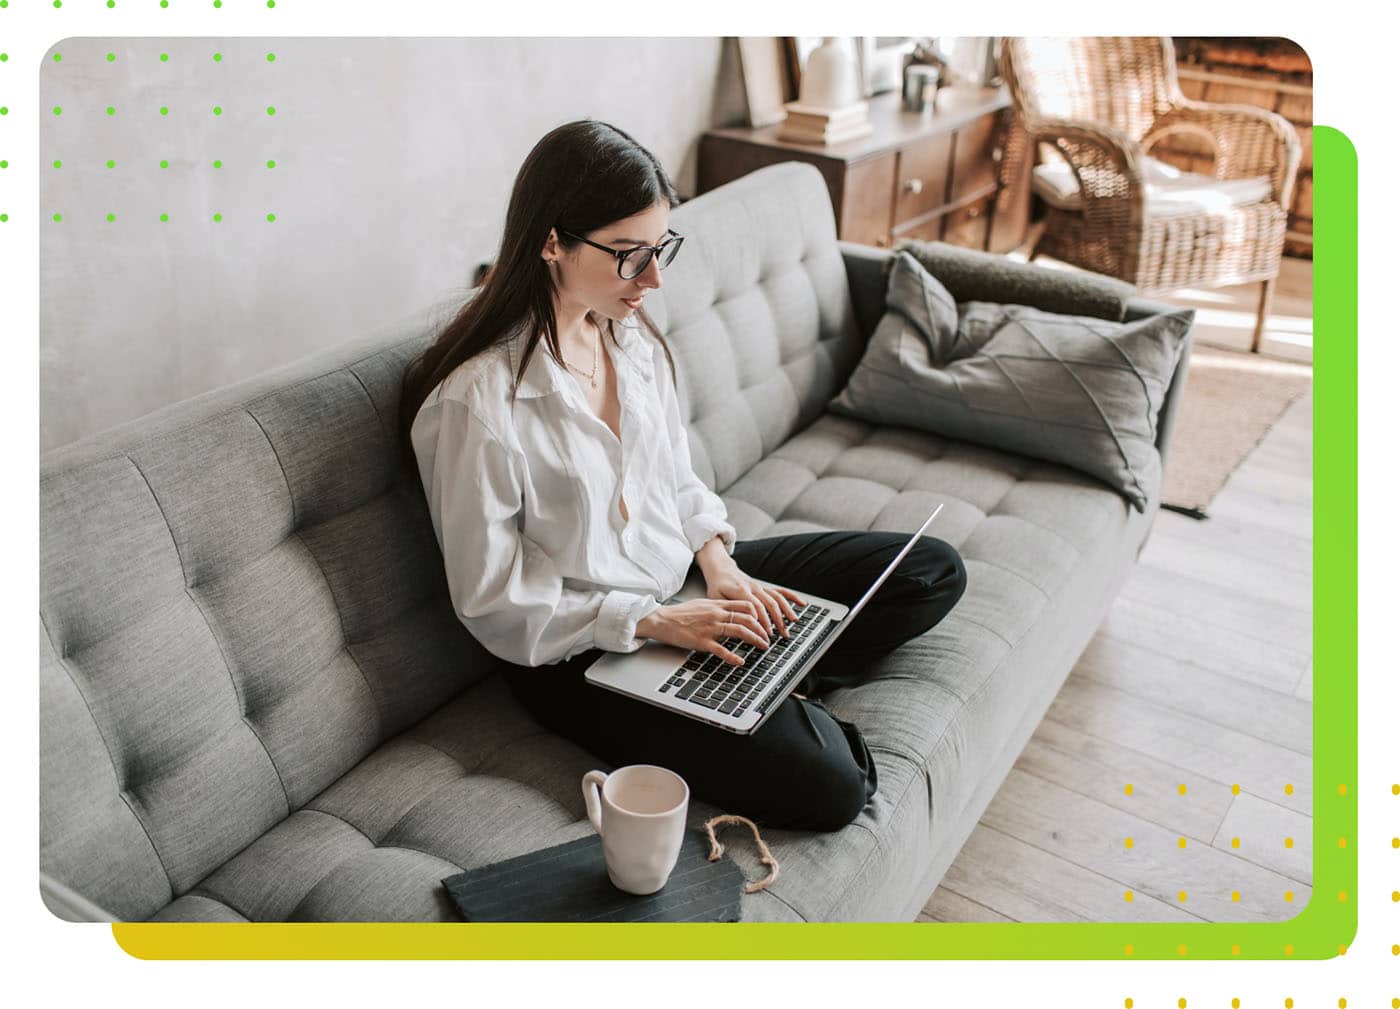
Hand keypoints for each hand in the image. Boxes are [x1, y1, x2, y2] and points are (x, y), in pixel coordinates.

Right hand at [636, 600, 776, 666]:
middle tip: (768, 637)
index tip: (765, 622)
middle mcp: (716, 614)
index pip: (746, 605)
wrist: (662, 620)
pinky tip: (740, 661)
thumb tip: (732, 612)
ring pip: (740, 631)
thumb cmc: (680, 614)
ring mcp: (710, 628)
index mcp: (717, 605)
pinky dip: (733, 657)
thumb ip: (718, 608)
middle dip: (762, 629)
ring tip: (763, 646)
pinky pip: (722, 650)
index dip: (759, 614)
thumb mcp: (703, 605)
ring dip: (755, 639)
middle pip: (747, 618)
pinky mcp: (702, 642)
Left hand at [702, 566, 804, 642]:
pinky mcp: (764, 588)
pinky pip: (779, 592)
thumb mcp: (715, 598)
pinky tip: (801, 604)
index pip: (755, 607)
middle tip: (781, 634)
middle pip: (769, 604)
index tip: (765, 634)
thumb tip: (736, 622)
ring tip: (792, 623)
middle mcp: (753, 588)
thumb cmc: (717, 585)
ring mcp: (760, 587)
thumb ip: (726, 608)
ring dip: (786, 611)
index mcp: (741, 590)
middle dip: (777, 620)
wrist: (720, 569)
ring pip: (776, 598)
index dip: (762, 621)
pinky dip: (791, 597)